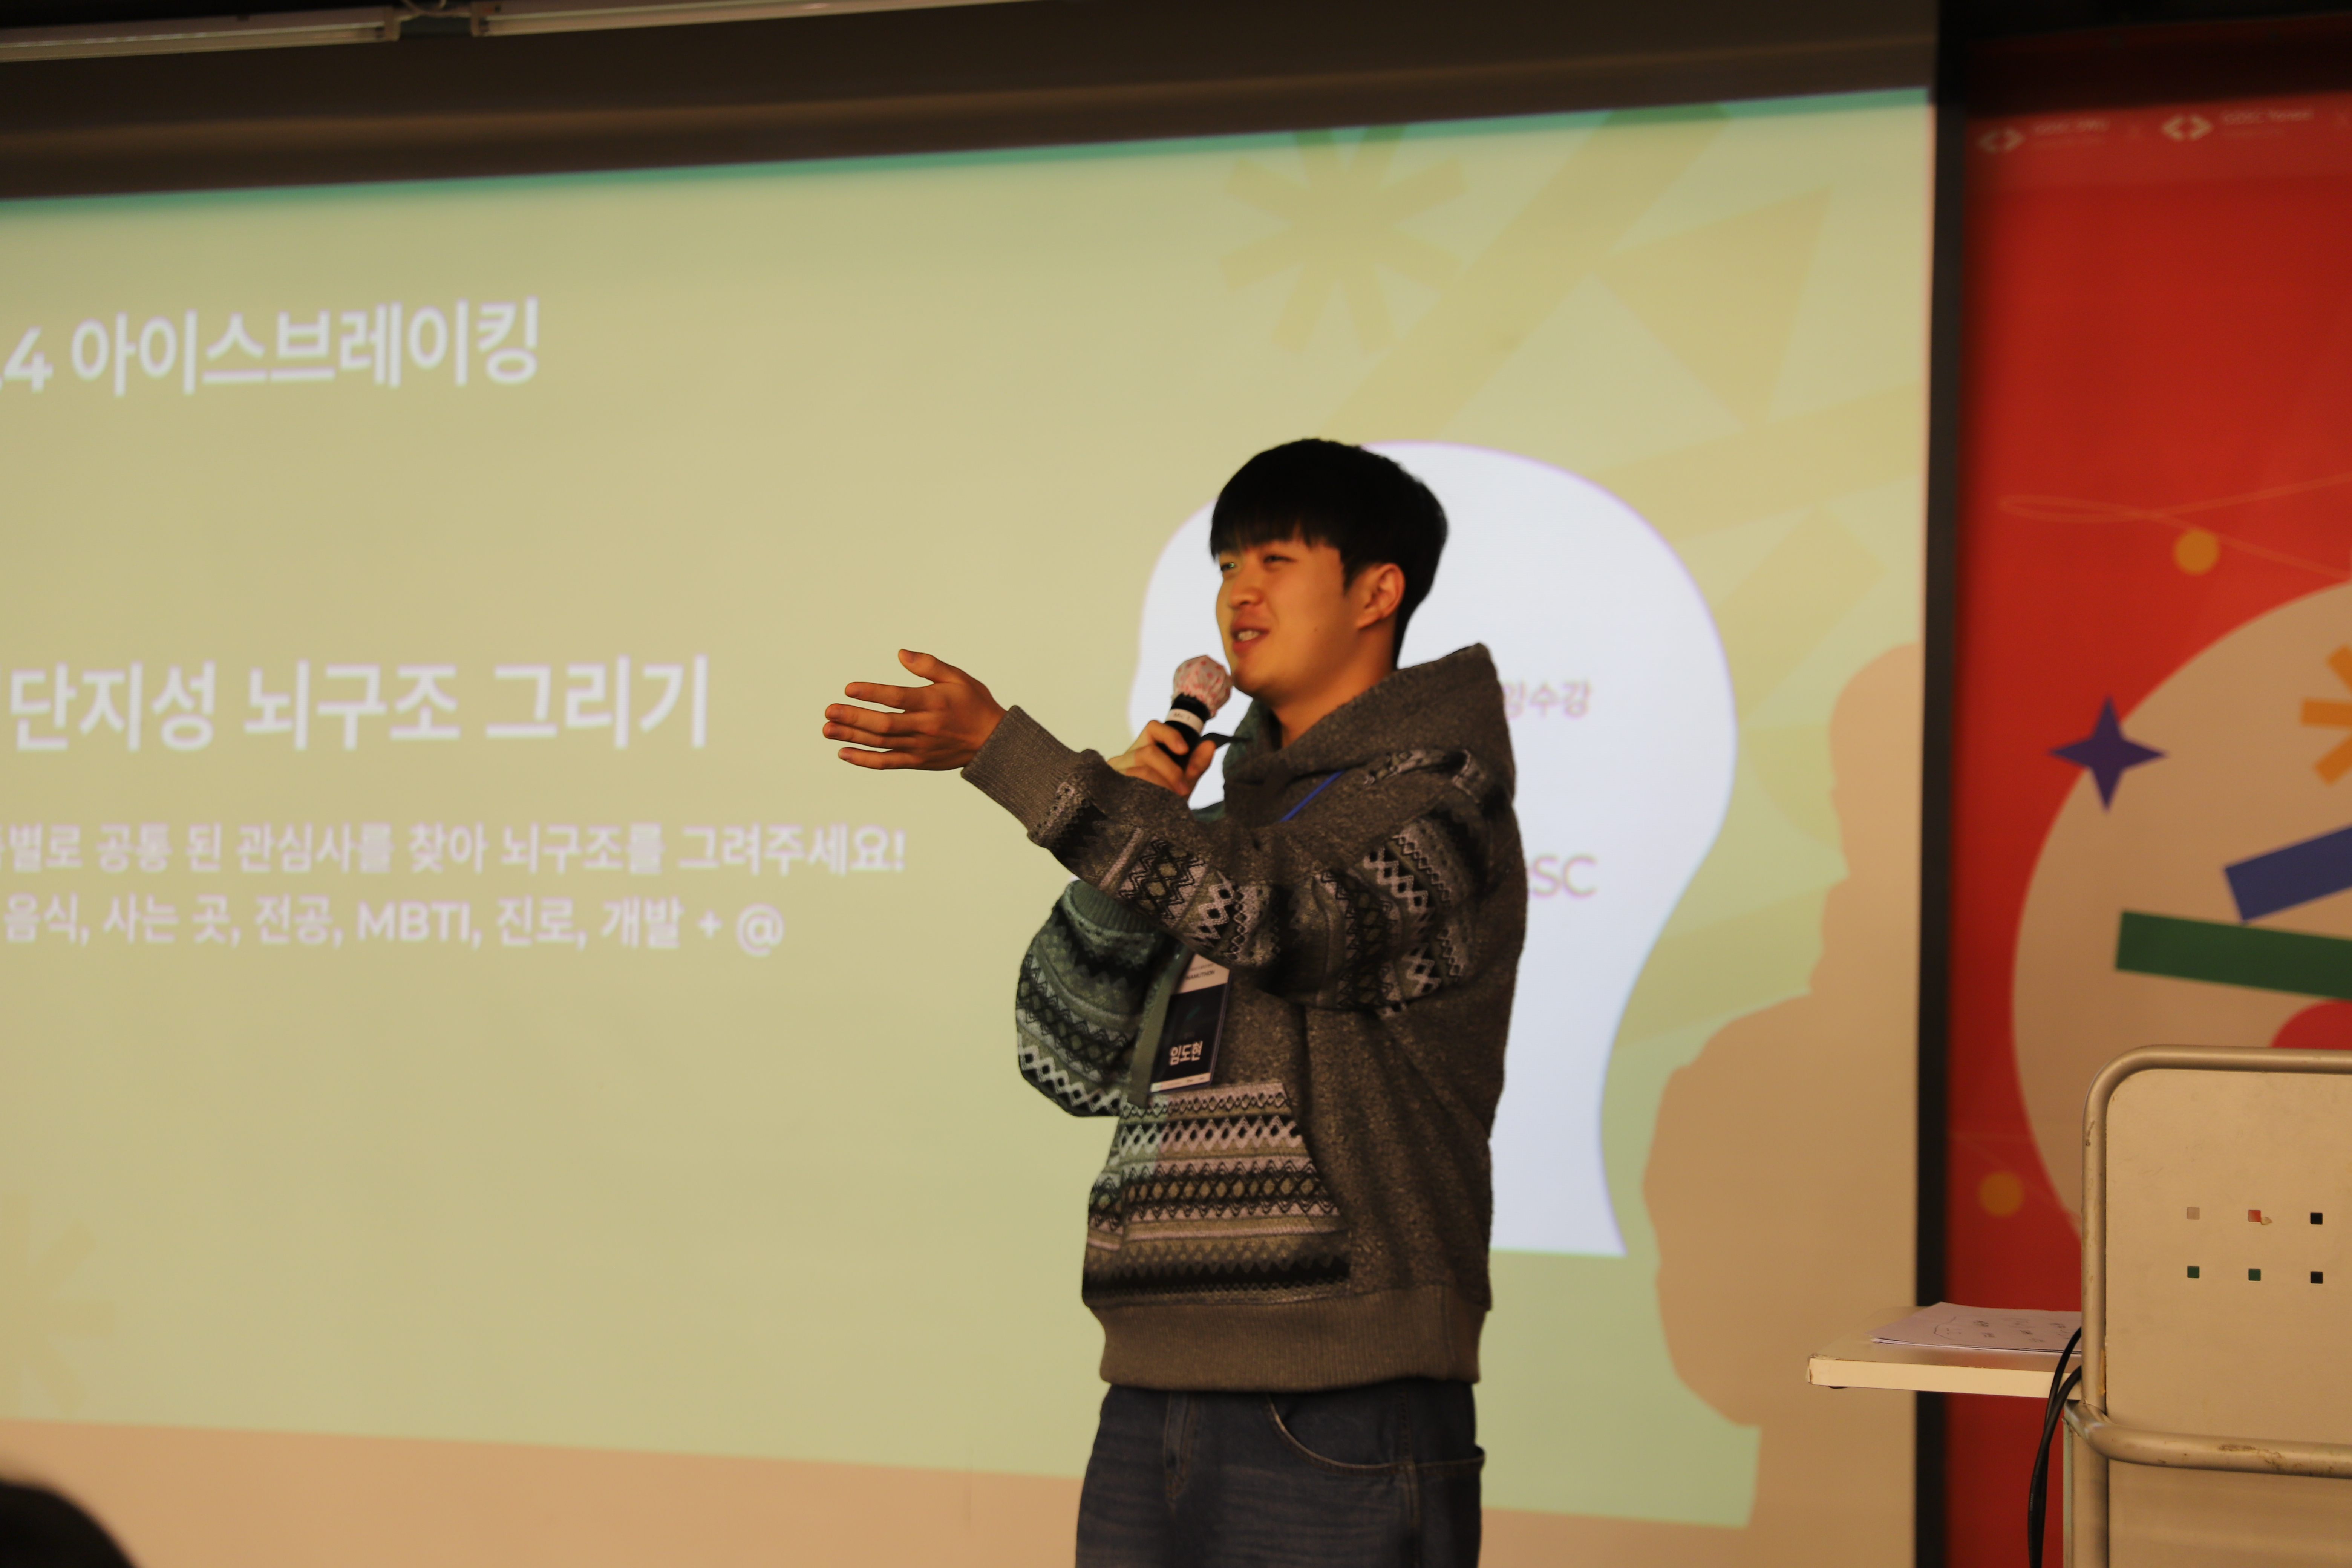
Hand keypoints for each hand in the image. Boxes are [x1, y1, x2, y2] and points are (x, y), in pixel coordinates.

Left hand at [825, 650, 1006, 770]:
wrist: (992, 742)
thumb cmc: (973, 704)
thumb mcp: (958, 678)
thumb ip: (929, 665)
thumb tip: (900, 654)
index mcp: (934, 702)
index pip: (898, 698)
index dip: (871, 693)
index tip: (848, 689)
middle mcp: (925, 726)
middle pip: (884, 724)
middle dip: (854, 718)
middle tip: (829, 711)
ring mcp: (920, 747)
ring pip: (881, 743)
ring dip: (852, 736)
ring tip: (827, 729)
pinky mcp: (918, 762)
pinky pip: (887, 763)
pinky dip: (864, 760)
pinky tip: (843, 753)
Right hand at [1109, 722, 1218, 797]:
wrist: (1146, 829)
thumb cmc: (1164, 801)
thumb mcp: (1183, 782)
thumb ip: (1196, 765)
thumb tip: (1210, 745)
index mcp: (1144, 749)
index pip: (1153, 728)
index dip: (1169, 734)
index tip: (1184, 750)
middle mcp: (1127, 758)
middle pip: (1147, 752)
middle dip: (1170, 770)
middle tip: (1182, 790)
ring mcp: (1115, 773)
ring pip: (1137, 772)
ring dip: (1159, 786)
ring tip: (1169, 801)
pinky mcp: (1108, 790)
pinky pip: (1127, 789)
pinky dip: (1145, 797)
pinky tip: (1153, 807)